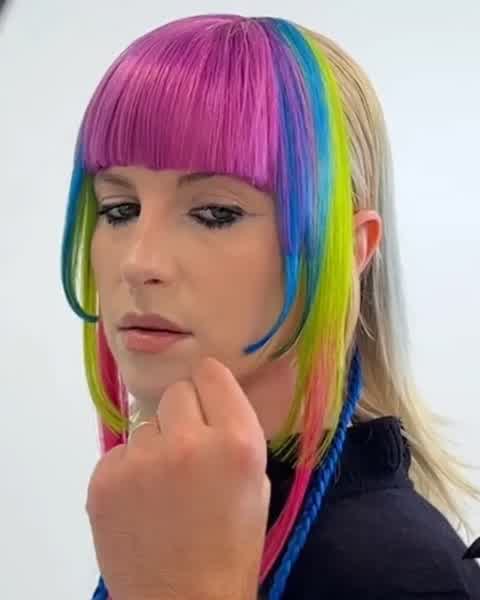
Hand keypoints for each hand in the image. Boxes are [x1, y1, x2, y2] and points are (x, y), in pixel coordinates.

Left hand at [86, 357, 270, 599]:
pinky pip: (119, 453)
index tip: (207, 396)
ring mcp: (141, 461)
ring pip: (145, 425)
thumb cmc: (231, 545)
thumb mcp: (256, 482)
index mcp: (237, 441)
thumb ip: (233, 432)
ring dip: (155, 445)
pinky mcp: (104, 480)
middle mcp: (188, 442)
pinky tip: (139, 501)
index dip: (209, 384)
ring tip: (161, 486)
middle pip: (176, 393)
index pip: (211, 372)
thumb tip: (208, 399)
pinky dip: (128, 470)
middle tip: (187, 449)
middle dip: (183, 415)